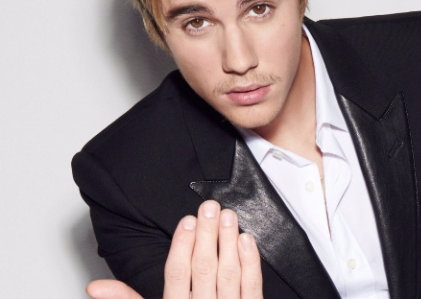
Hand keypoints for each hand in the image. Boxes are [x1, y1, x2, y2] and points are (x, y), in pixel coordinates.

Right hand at [86, 200, 262, 298]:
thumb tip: (95, 287)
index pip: (177, 275)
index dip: (182, 246)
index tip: (187, 221)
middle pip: (203, 268)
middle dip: (206, 235)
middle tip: (210, 208)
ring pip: (228, 273)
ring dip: (228, 242)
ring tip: (227, 216)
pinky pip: (251, 286)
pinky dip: (250, 262)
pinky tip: (247, 240)